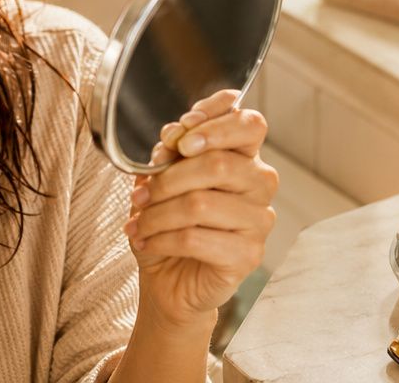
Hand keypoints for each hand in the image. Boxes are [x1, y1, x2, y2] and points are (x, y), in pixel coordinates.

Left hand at [122, 89, 279, 328]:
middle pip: (219, 164)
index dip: (214, 121)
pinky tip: (147, 242)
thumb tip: (172, 138)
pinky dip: (161, 239)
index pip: (249, 124)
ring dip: (158, 214)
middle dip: (168, 179)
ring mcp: (259, 220)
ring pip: (201, 204)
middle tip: (141, 195)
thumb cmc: (169, 223)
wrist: (169, 277)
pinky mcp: (248, 255)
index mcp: (244, 156)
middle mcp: (259, 184)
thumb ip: (170, 153)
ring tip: (138, 223)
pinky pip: (196, 239)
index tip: (178, 135)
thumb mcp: (160, 178)